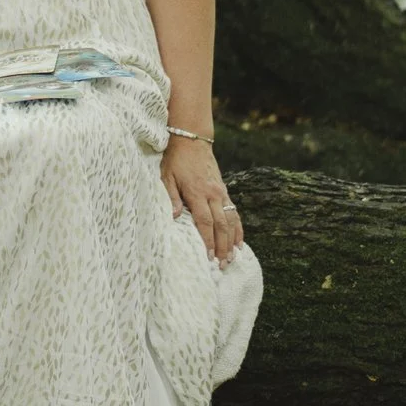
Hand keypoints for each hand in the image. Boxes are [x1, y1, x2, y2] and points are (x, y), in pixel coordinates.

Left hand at [161, 135, 241, 264]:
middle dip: (222, 246)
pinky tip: (239, 242)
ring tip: (232, 258)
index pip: (205, 221)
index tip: (209, 256)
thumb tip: (175, 217)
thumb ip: (171, 197)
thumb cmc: (175, 159)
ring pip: (230, 220)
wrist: (191, 140)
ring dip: (231, 241)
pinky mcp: (224, 191)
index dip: (208, 240)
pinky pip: (234, 213)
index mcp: (197, 192)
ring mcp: (221, 192)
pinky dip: (238, 228)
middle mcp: (212, 194)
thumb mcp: (166, 176)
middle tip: (222, 265)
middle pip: (220, 225)